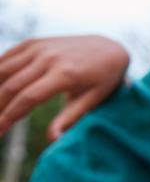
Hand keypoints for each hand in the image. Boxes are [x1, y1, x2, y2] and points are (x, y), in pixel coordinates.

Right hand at [0, 36, 129, 139]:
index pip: (28, 98)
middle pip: (12, 85)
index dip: (9, 117)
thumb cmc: (101, 80)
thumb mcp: (92, 100)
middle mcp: (49, 58)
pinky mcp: (33, 42)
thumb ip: (70, 118)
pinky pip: (6, 57)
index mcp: (65, 74)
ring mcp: (40, 47)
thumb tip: (52, 139)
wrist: (107, 49)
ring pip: (3, 70)